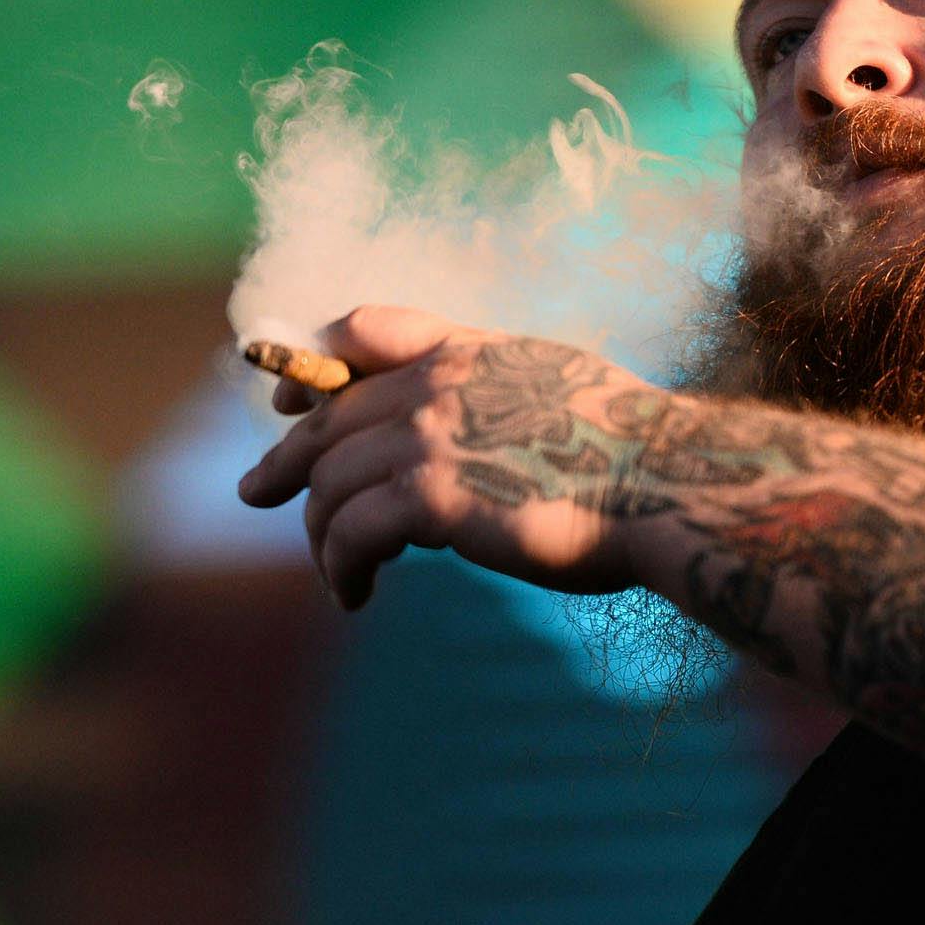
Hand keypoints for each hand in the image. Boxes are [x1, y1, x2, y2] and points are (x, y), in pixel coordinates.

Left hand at [235, 306, 660, 608]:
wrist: (668, 486)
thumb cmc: (631, 455)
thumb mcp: (559, 391)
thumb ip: (500, 393)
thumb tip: (466, 435)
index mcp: (471, 352)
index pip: (363, 329)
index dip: (313, 362)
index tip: (285, 399)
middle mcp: (440, 384)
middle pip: (329, 420)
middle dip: (285, 462)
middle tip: (256, 493)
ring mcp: (432, 436)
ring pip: (330, 484)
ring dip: (322, 537)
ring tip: (339, 577)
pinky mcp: (432, 497)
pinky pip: (350, 532)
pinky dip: (341, 568)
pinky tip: (355, 596)